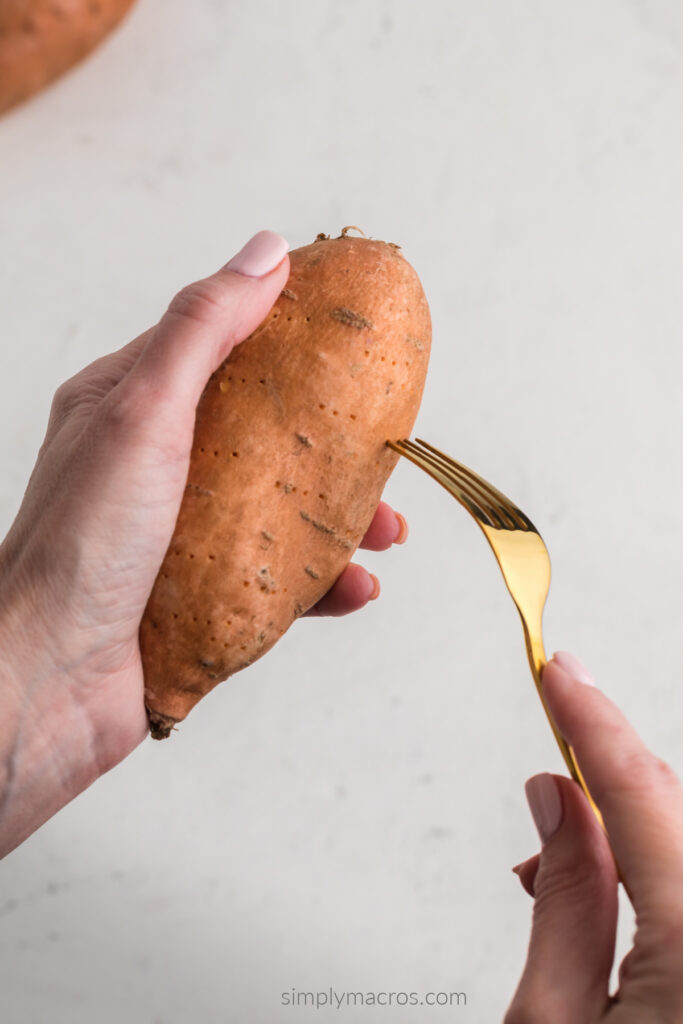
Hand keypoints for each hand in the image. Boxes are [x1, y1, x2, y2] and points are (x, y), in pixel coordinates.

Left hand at [0, 231, 409, 856]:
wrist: (45, 685)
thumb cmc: (77, 546)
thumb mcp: (141, 412)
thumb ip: (202, 330)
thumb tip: (265, 253)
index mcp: (128, 407)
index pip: (217, 346)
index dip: (284, 332)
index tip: (348, 327)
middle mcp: (154, 467)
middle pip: (263, 433)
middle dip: (330, 440)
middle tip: (383, 442)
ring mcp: (179, 535)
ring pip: (279, 510)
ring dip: (342, 517)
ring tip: (387, 528)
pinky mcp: (201, 598)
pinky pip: (278, 580)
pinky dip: (324, 584)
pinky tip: (356, 588)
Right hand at [506, 651, 682, 1022]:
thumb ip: (564, 904)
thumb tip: (557, 801)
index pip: (641, 795)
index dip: (592, 723)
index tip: (559, 672)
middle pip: (674, 814)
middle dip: (604, 789)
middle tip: (543, 786)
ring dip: (629, 843)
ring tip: (554, 872)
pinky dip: (660, 878)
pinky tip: (612, 904)